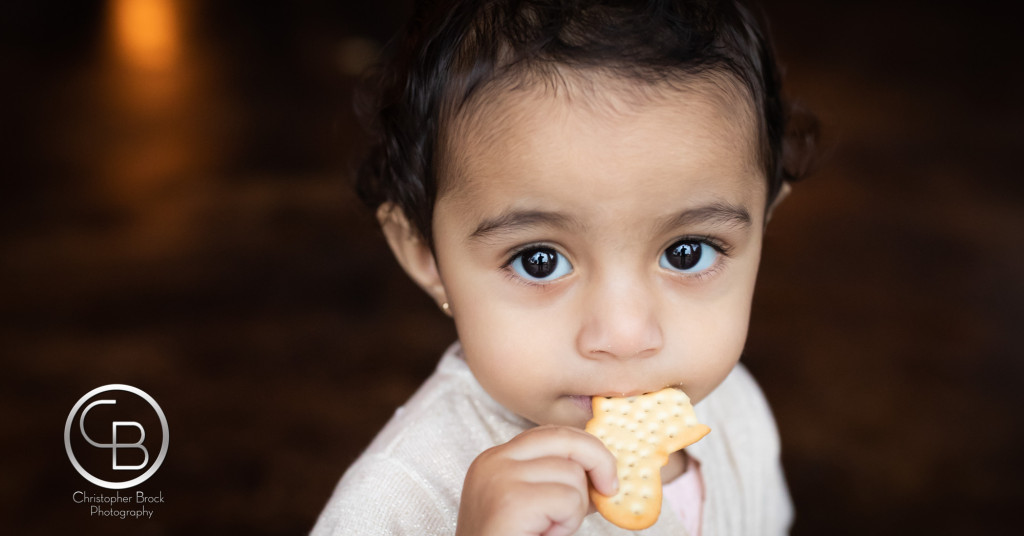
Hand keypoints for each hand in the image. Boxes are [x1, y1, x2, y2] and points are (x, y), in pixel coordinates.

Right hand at [456, 425, 618, 535]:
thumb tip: (603, 473)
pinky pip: (568, 499)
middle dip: (598, 460)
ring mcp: (501, 477)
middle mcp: (494, 460)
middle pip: (564, 438)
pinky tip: (545, 534)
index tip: (605, 473)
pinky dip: (568, 523)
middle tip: (610, 489)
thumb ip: (560, 483)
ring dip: (574, 508)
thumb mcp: (535, 506)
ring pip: (572, 473)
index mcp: (496, 459)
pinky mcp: (512, 500)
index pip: (550, 434)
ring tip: (550, 529)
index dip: (584, 448)